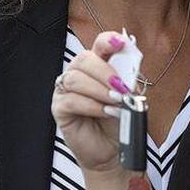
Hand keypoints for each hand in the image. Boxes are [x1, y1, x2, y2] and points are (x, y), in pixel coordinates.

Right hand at [51, 31, 129, 172]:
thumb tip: (131, 68)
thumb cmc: (118, 120)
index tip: (121, 43)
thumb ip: (128, 80)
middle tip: (121, 88)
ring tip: (115, 102)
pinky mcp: (59, 108)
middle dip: (105, 72)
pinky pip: (71, 100)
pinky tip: (104, 112)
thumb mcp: (128, 97)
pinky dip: (91, 105)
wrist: (112, 149)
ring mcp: (65, 90)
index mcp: (97, 65)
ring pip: (75, 79)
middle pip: (84, 59)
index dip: (108, 40)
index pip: (99, 44)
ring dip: (99, 90)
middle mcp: (78, 73)